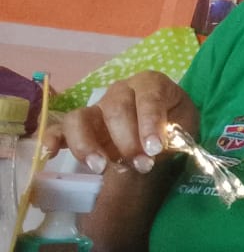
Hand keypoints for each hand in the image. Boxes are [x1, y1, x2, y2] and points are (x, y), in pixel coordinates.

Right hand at [46, 70, 197, 174]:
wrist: (164, 132)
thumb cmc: (175, 124)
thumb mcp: (183, 128)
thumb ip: (171, 136)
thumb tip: (153, 151)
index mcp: (150, 84)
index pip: (148, 97)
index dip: (150, 123)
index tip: (154, 149)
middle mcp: (120, 91)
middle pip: (115, 109)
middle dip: (127, 141)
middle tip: (140, 165)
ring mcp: (97, 108)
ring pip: (81, 117)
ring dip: (88, 144)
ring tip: (101, 167)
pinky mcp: (80, 126)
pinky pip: (60, 128)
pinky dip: (53, 138)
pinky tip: (52, 153)